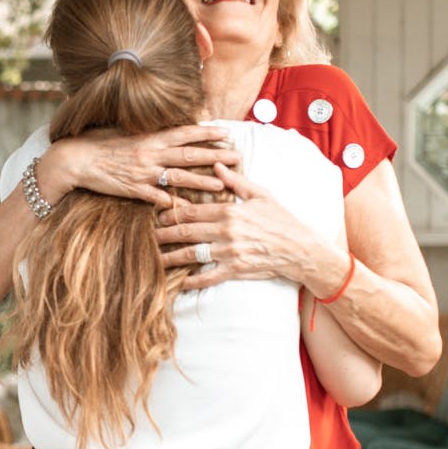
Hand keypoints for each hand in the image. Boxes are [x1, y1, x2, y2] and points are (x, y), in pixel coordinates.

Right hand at [42, 125, 240, 208]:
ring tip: (221, 184)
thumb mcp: (126, 132)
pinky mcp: (133, 190)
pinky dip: (171, 203)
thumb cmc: (99, 143)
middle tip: (237, 158)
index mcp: (149, 137)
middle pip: (188, 154)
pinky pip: (156, 198)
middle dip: (214, 156)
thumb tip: (168, 130)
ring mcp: (143, 173)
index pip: (184, 132)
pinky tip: (187, 210)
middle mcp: (150, 153)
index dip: (206, 132)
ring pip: (178, 177)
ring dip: (201, 181)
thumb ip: (149, 134)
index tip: (226, 131)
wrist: (75, 159)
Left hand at [155, 162, 314, 288]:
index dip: (171, 212)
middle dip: (163, 233)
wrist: (300, 248)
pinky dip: (191, 281)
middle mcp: (226, 231)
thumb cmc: (281, 219)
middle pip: (186, 232)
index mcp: (230, 211)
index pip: (192, 210)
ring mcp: (229, 252)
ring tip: (154, 258)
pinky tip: (178, 283)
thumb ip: (236, 181)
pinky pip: (207, 277)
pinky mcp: (235, 270)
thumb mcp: (261, 194)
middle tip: (147, 235)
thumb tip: (216, 165)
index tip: (156, 214)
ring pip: (191, 255)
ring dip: (170, 257)